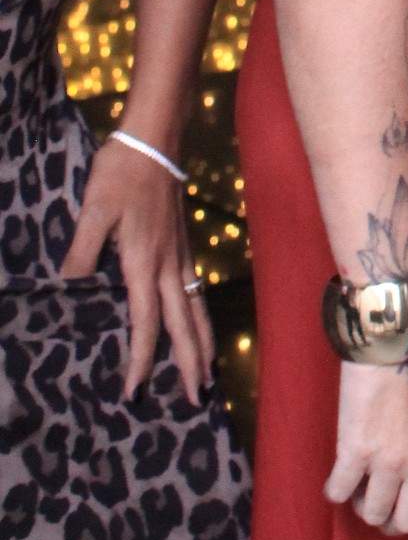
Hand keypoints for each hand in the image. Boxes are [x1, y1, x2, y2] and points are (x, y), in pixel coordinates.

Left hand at [62, 132, 212, 404]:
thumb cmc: (120, 173)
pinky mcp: (182, 245)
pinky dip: (200, 317)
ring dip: (202, 343)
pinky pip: (195, 291)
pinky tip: (197, 322)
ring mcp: (180, 255)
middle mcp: (168, 266)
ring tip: (207, 372)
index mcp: (144, 263)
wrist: (155, 140)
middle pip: (183, 324)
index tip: (133, 392)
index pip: (145, 323)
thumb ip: (83, 253)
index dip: (140, 360)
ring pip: (195, 309)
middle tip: (198, 399)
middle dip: (190, 362)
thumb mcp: (93, 211)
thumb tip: (68, 290)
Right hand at [326, 353, 407, 539]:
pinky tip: (336, 481)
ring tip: (359, 489)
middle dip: (393, 523)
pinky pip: (341, 493)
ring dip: (364, 508)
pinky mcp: (355, 451)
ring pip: (374, 514)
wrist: (394, 339)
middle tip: (381, 510)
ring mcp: (389, 461)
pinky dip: (336, 492)